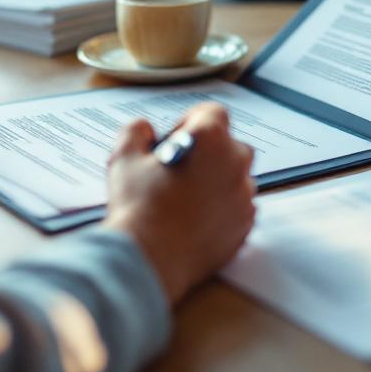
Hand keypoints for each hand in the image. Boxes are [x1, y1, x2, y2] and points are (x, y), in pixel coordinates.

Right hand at [104, 103, 255, 304]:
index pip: (212, 112)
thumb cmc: (138, 208)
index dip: (191, 121)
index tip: (175, 139)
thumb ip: (137, 130)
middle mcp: (235, 162)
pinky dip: (222, 207)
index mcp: (211, 138)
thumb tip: (145, 130)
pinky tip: (195, 217)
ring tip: (185, 196)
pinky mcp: (245, 224)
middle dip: (206, 152)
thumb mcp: (124, 157)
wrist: (150, 259)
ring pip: (235, 176)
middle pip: (228, 144)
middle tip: (179, 170)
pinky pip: (238, 205)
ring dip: (215, 180)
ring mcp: (243, 195)